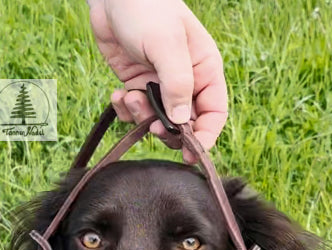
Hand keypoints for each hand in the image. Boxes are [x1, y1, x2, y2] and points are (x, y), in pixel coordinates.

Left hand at [88, 0, 227, 161]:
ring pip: (158, 119)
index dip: (206, 136)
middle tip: (154, 127)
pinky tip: (117, 95)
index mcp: (204, 70)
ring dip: (142, 117)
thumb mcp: (167, 45)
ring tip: (130, 97)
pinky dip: (125, 109)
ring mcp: (160, 84)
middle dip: (169, 130)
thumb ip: (177, 85)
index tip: (191, 153)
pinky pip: (135, 111)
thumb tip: (182, 123)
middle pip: (186, 123)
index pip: (214, 112)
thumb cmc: (147, 8)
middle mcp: (185, 81)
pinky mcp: (136, 83)